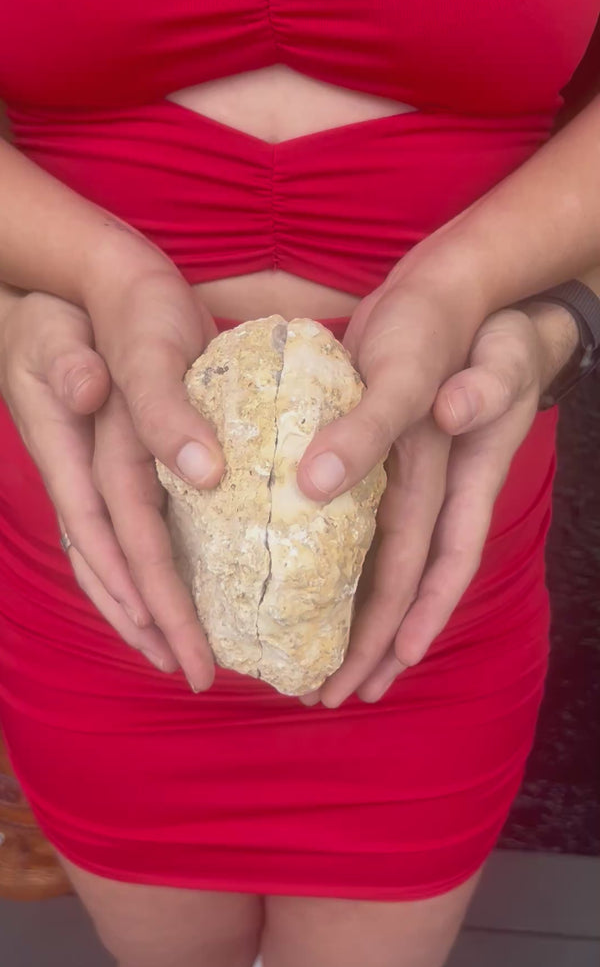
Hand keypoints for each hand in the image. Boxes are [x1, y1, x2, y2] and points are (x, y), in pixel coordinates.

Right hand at [0, 291, 177, 672]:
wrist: (58, 292)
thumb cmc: (62, 312)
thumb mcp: (60, 331)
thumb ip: (77, 370)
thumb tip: (96, 399)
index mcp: (72, 458)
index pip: (113, 541)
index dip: (146, 594)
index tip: (180, 643)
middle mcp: (80, 480)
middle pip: (112, 570)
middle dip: (152, 625)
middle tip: (196, 674)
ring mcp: (93, 478)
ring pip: (114, 562)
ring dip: (148, 611)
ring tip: (182, 654)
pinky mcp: (115, 465)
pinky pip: (128, 532)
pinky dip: (150, 569)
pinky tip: (179, 589)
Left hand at [302, 306, 564, 706]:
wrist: (468, 298)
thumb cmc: (484, 332)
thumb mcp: (487, 357)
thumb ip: (463, 395)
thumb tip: (411, 433)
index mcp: (464, 483)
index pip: (443, 564)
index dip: (419, 615)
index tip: (390, 663)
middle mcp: (436, 495)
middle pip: (405, 584)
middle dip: (373, 643)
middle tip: (329, 694)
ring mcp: (407, 483)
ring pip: (379, 566)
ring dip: (350, 618)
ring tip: (311, 666)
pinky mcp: (378, 462)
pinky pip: (355, 528)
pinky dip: (332, 565)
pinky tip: (296, 588)